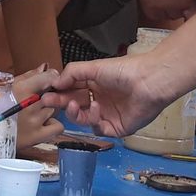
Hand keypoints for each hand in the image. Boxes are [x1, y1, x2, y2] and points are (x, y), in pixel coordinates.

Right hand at [12, 66, 62, 147]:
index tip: (45, 82)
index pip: (50, 77)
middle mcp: (30, 104)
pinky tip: (42, 124)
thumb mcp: (6, 86)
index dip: (49, 78)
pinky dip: (52, 125)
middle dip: (45, 96)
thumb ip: (28, 76)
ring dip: (46, 110)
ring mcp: (35, 121)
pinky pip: (57, 127)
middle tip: (33, 101)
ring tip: (31, 114)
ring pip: (53, 109)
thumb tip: (45, 67)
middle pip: (52, 94)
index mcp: (22, 89)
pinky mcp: (37, 136)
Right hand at [40, 56, 165, 136]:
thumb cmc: (124, 70)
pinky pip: (99, 129)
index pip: (71, 91)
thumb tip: (55, 82)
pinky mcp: (116, 128)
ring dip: (76, 113)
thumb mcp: (94, 67)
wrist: (149, 82)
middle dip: (61, 104)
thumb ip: (72, 73)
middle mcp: (99, 100)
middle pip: (75, 106)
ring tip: (75, 105)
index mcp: (94, 84)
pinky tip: (97, 107)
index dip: (58, 93)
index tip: (45, 93)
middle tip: (48, 102)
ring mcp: (108, 115)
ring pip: (84, 120)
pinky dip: (94, 119)